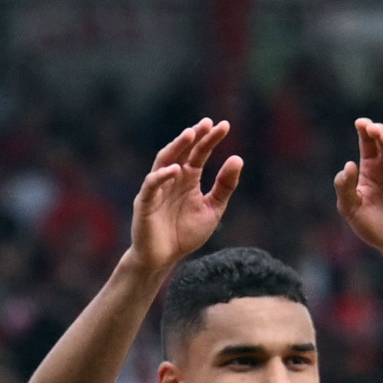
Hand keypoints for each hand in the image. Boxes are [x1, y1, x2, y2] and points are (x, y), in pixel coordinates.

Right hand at [128, 119, 239, 274]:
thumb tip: (238, 158)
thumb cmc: (185, 234)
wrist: (164, 259)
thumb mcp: (212, 209)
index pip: (199, 153)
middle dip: (194, 136)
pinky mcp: (145, 203)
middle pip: (182, 151)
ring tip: (190, 134)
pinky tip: (176, 169)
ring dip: (176, 147)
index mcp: (188, 179)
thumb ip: (224, 187)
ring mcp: (157, 189)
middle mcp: (172, 179)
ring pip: (164, 161)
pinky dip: (161, 176)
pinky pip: (152, 185)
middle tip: (207, 123)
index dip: (210, 139)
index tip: (224, 126)